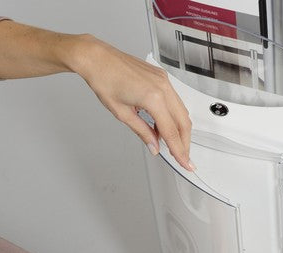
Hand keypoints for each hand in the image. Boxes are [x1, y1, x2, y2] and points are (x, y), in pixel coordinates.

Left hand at [72, 36, 194, 170]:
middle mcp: (163, 88)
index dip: (179, 151)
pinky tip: (164, 127)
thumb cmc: (104, 80)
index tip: (185, 163)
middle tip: (183, 157)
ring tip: (173, 145)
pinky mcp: (162, 78)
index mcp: (153, 98)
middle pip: (183, 122)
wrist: (97, 58)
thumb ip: (142, 132)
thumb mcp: (122, 114)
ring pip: (182, 112)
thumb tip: (154, 146)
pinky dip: (173, 116)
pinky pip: (175, 101)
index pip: (171, 131)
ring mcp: (164, 81)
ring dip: (180, 130)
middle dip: (184, 143)